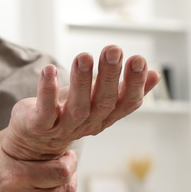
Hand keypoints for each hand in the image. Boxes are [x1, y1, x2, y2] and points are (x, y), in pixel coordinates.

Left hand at [2, 45, 159, 160]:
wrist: (34, 142)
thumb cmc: (69, 112)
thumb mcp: (99, 101)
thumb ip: (126, 90)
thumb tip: (156, 74)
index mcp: (106, 116)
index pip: (127, 102)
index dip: (135, 84)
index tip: (139, 59)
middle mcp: (88, 123)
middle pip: (104, 102)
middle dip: (110, 75)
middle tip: (113, 49)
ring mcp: (63, 127)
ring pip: (77, 106)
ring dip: (81, 81)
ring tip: (83, 55)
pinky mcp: (40, 126)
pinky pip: (45, 110)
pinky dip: (47, 90)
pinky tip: (49, 70)